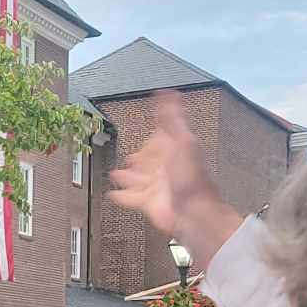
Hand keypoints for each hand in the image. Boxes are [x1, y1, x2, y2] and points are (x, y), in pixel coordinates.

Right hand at [107, 92, 239, 266]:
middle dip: (139, 158)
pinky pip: (130, 199)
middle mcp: (165, 169)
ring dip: (126, 177)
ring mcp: (156, 187)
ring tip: (116, 174)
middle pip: (147, 161)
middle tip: (131, 157)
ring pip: (137, 179)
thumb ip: (173, 118)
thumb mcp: (183, 140)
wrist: (193, 212)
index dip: (155, 137)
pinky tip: (113, 195)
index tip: (151, 130)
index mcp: (175, 152)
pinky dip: (121, 197)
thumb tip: (167, 93)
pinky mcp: (148, 204)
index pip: (161, 141)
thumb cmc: (192, 178)